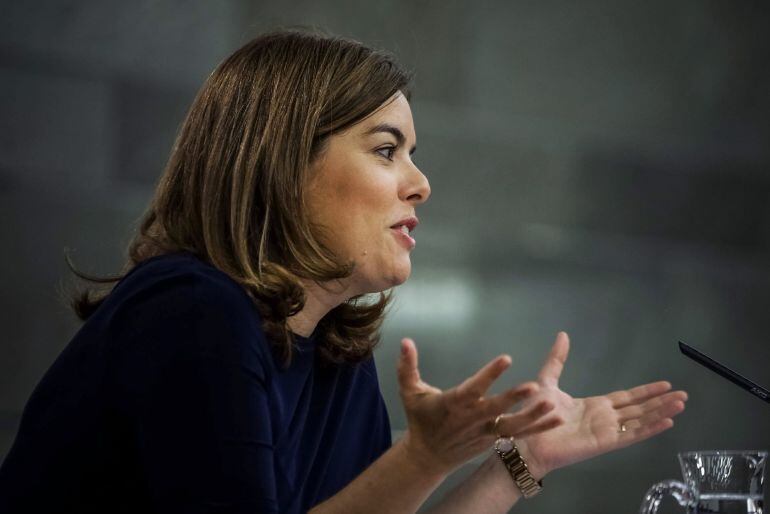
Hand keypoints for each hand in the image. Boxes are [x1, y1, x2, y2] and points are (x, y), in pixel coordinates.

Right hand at [397, 338, 563, 475]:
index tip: (505, 359)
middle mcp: (471, 418)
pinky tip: (558, 418)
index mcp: (453, 404)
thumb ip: (407, 366)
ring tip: (554, 405)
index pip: (473, 388)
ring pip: (512, 424)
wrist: (428, 456)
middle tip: (535, 387)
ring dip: (534, 417)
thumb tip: (406, 341)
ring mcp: (485, 431)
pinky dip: (538, 427)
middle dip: (515, 398)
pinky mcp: (493, 439)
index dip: (489, 374)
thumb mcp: (408, 392)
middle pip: (496, 408)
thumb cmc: (420, 419)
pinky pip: (519, 433)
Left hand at [516, 332, 687, 478]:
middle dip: (661, 401)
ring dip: (661, 412)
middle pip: (640, 408)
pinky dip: (650, 428)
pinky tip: (667, 422)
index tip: (665, 385)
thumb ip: (557, 359)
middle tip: (684, 395)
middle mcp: (605, 418)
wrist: (526, 438)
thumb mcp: (547, 380)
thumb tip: (563, 335)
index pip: (627, 397)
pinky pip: (632, 435)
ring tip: (681, 404)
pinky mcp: (605, 442)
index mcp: (595, 406)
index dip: (646, 391)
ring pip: (641, 420)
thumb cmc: (535, 413)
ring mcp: (607, 431)